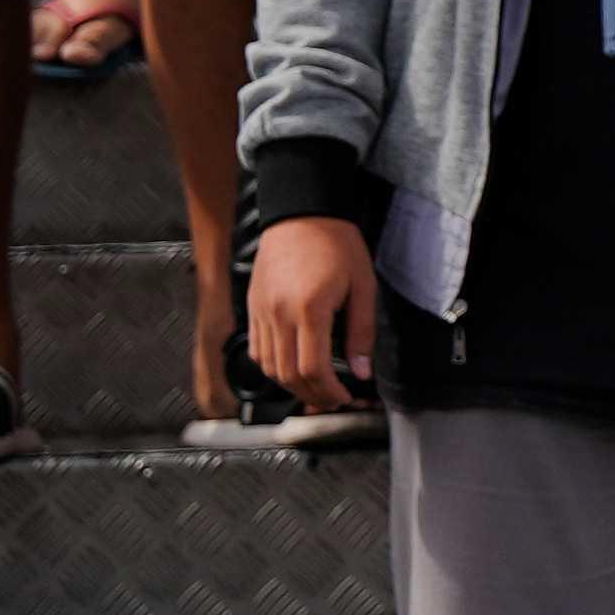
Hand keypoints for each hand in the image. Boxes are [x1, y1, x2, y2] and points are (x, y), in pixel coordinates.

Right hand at [252, 215, 378, 411]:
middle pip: (288, 375)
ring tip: (315, 390)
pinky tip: (292, 369)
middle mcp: (278, 314)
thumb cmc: (336, 245)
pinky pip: (257, 350)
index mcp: (309, 309)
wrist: (302, 214)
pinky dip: (272, 368)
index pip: (313, 368)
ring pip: (268, 367)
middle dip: (312, 395)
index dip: (329, 391)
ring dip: (291, 386)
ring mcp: (261, 312)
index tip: (344, 397)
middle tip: (332, 400)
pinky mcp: (252, 308)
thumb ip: (361, 332)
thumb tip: (361, 371)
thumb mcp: (363, 286)